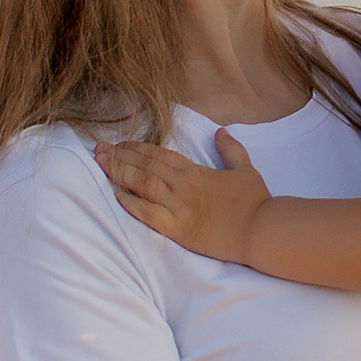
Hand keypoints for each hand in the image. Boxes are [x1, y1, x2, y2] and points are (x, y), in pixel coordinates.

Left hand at [95, 131, 271, 263]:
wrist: (262, 229)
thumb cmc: (256, 201)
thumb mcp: (245, 169)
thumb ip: (231, 149)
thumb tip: (220, 131)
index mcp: (195, 171)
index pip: (159, 155)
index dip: (137, 148)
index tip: (120, 144)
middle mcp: (183, 185)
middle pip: (144, 166)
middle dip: (119, 156)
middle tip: (97, 150)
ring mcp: (179, 206)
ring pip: (142, 184)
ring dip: (119, 173)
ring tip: (100, 165)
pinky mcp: (179, 229)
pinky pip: (148, 213)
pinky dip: (131, 203)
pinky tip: (116, 195)